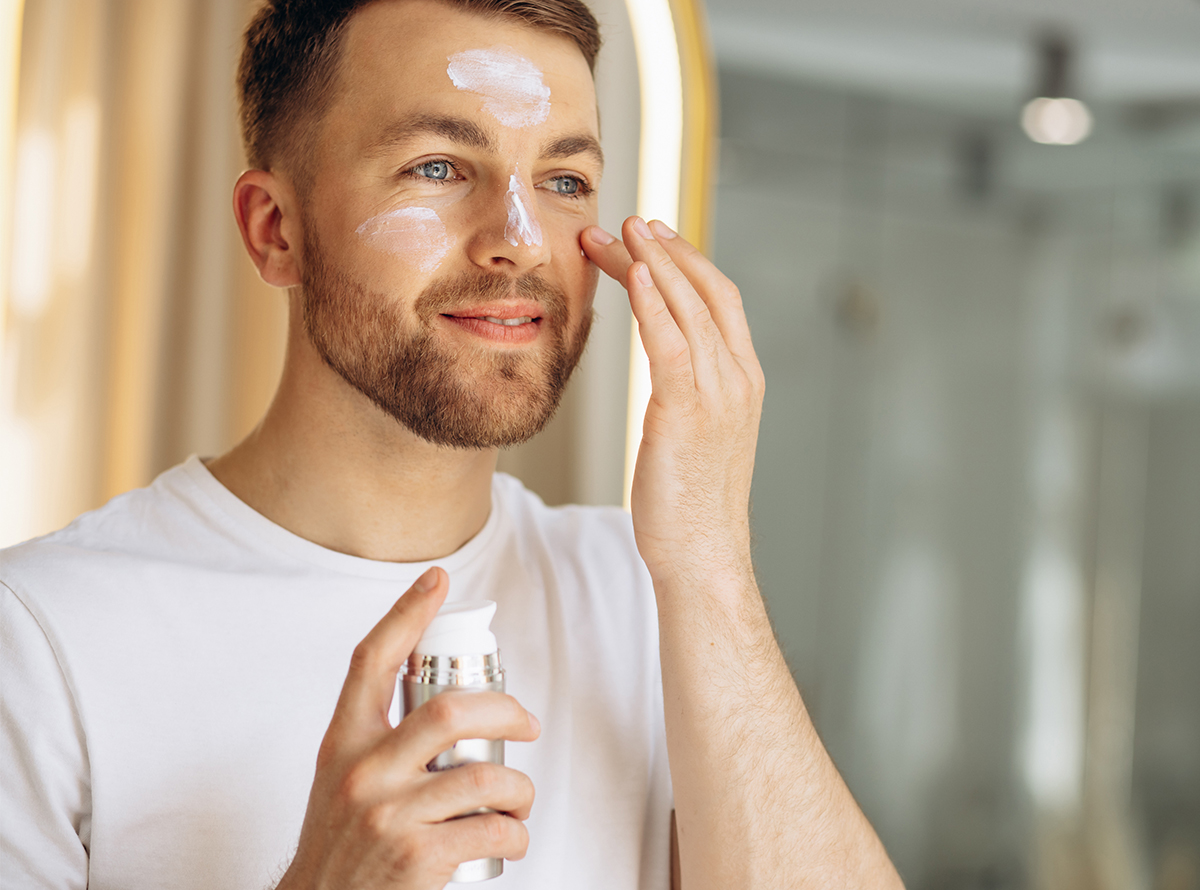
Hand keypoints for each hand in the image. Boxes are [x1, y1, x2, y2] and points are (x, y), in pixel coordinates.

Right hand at [279, 567, 540, 889]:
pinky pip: (491, 829)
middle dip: (504, 709)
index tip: (437, 580)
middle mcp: (363, 773)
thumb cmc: (341, 844)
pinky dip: (516, 833)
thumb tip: (449, 711)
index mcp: (343, 744)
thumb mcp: (342, 781)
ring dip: (519, 788)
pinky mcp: (417, 856)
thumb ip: (382, 743)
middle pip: (448, 711)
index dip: (406, 613)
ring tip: (519, 801)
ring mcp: (389, 815)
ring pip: (483, 775)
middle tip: (527, 723)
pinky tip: (512, 838)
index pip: (370, 662)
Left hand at [582, 218, 764, 587]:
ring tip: (615, 233)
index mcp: (744, 380)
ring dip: (648, 262)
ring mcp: (718, 394)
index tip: (654, 237)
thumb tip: (666, 368)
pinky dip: (653, 302)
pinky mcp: (686, 412)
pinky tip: (630, 273)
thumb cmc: (692, 505)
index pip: (720, 299)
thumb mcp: (698, 437)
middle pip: (704, 291)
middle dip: (664, 249)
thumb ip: (690, 394)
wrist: (703, 555)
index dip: (687, 260)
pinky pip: (670, 342)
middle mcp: (738, 378)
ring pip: (686, 307)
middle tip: (628, 220)